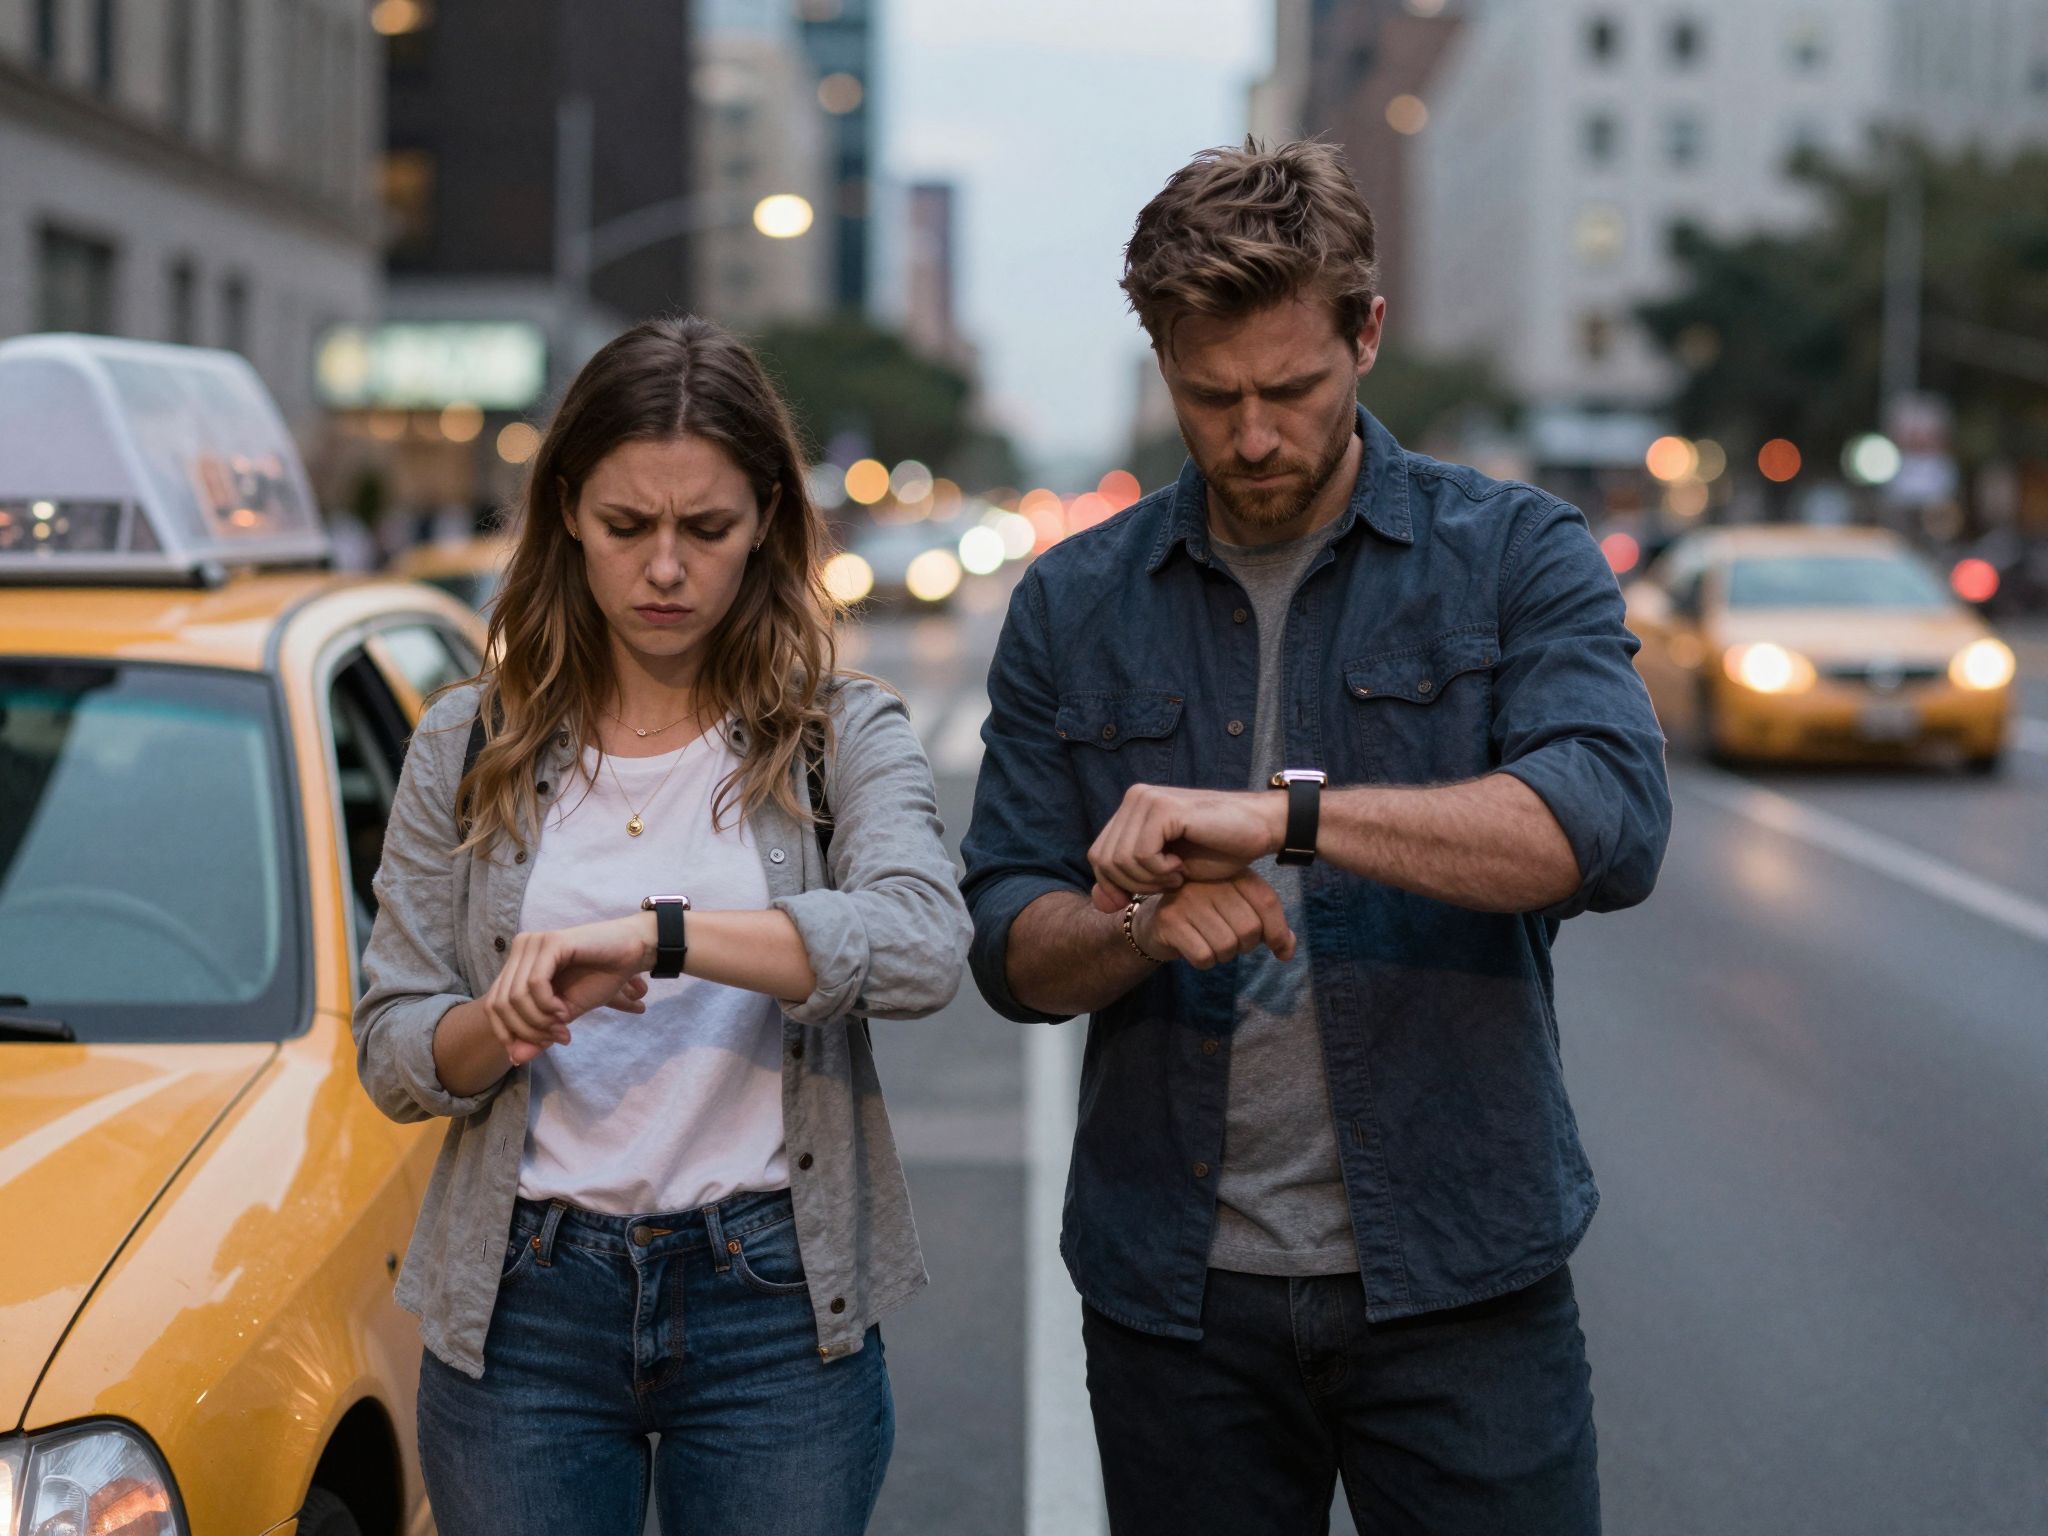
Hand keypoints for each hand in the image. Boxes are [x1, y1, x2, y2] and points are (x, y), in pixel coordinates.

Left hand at [480, 916, 652, 1066]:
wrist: (632, 954)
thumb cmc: (601, 978)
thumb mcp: (564, 1014)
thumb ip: (538, 1033)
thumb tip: (515, 1059)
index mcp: (519, 962)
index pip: (493, 1004)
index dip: (507, 1033)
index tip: (535, 1048)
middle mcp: (521, 948)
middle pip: (501, 1003)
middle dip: (527, 1031)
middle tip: (556, 1038)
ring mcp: (534, 943)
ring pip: (516, 997)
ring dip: (539, 1021)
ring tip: (563, 1028)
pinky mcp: (551, 942)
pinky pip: (536, 984)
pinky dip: (548, 1006)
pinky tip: (565, 1012)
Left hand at [1088, 784, 1286, 910]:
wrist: (1259, 830)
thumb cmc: (1217, 850)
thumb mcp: (1164, 873)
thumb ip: (1129, 883)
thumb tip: (1099, 904)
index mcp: (1132, 808)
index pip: (1098, 856)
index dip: (1116, 885)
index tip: (1149, 893)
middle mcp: (1135, 797)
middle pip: (1104, 860)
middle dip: (1134, 885)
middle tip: (1168, 884)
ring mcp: (1147, 799)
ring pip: (1121, 859)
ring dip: (1149, 880)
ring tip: (1176, 876)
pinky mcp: (1163, 808)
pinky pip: (1141, 854)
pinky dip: (1160, 872)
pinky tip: (1180, 867)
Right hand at [1132, 873, 1295, 969]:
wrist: (1156, 922)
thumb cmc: (1207, 917)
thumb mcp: (1241, 913)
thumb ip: (1268, 927)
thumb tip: (1287, 951)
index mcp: (1231, 872)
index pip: (1267, 901)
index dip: (1278, 931)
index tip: (1279, 949)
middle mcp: (1209, 881)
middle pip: (1249, 929)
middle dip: (1245, 946)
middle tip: (1230, 941)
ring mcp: (1187, 898)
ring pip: (1227, 946)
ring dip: (1223, 955)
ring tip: (1210, 942)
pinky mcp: (1170, 920)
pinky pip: (1204, 956)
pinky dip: (1204, 962)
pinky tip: (1194, 948)